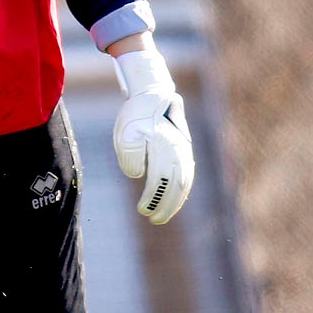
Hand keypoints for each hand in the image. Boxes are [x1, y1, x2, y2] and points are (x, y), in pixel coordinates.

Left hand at [111, 49, 193, 223]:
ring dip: (175, 201)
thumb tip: (139, 175)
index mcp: (165, 148)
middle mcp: (179, 151)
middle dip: (166, 206)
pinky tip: (174, 199)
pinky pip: (187, 175)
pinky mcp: (184, 150)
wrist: (152, 94)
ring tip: (163, 214)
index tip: (142, 211)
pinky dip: (182, 190)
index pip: (161, 182)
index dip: (153, 199)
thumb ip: (131, 156)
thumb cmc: (136, 113)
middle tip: (154, 219)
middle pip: (176, 186)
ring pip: (184, 182)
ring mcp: (184, 151)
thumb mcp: (126, 133)